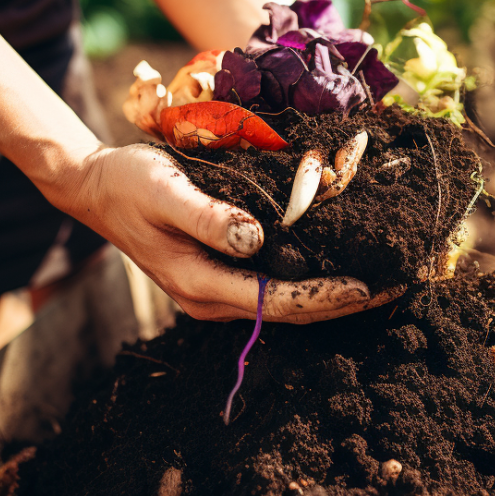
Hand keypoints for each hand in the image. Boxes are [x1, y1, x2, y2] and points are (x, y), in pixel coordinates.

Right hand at [69, 145, 399, 322]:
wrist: (98, 188)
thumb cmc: (130, 183)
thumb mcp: (164, 191)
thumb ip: (207, 217)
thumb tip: (254, 240)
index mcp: (199, 283)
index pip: (274, 301)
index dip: (322, 296)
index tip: (366, 287)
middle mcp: (211, 297)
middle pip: (288, 311)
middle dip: (342, 303)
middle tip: (396, 288)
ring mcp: (216, 290)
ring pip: (284, 303)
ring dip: (331, 296)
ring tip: (380, 283)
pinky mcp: (221, 274)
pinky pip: (274, 287)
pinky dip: (310, 281)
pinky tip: (339, 267)